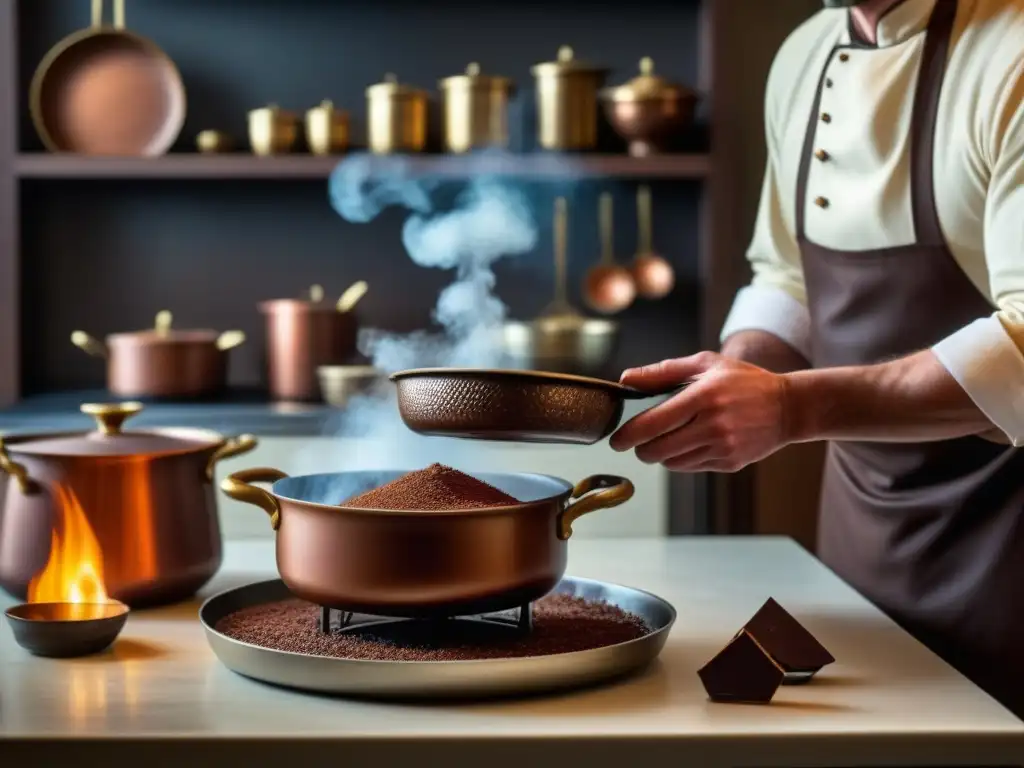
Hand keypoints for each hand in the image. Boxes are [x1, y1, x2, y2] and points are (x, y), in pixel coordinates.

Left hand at [609, 352, 791, 472]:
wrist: (787, 407)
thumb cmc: (743, 381)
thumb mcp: (706, 364)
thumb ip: (662, 371)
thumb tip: (626, 379)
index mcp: (703, 397)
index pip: (652, 424)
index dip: (628, 436)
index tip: (616, 440)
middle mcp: (713, 425)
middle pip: (657, 451)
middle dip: (641, 450)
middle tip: (637, 444)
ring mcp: (723, 447)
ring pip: (672, 463)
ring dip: (661, 455)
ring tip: (667, 439)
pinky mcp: (730, 463)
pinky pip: (691, 467)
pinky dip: (681, 460)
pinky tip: (689, 443)